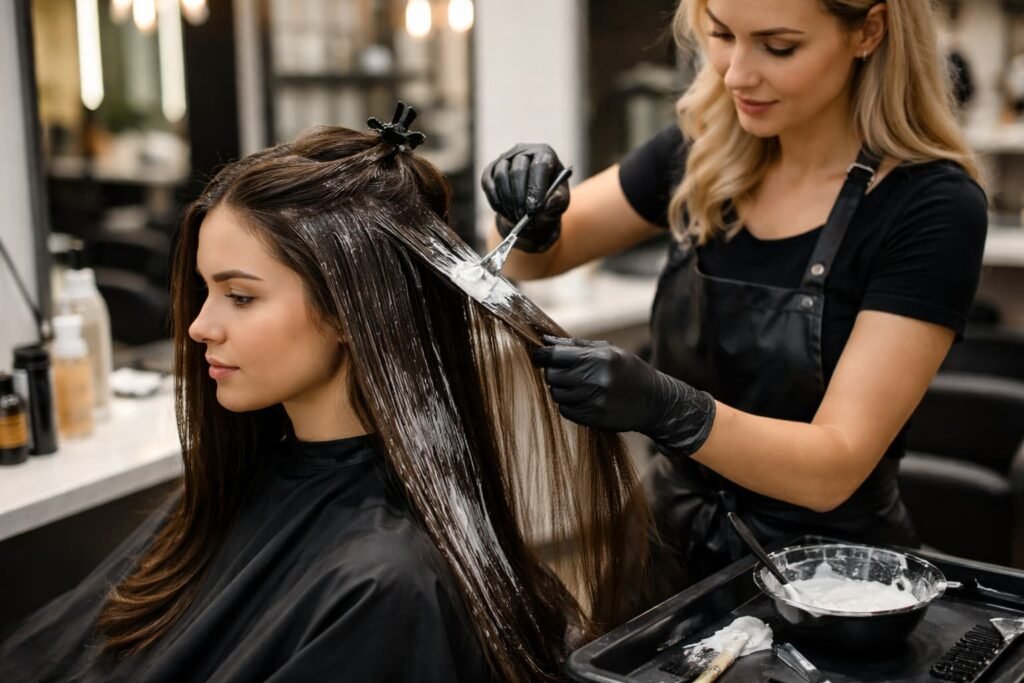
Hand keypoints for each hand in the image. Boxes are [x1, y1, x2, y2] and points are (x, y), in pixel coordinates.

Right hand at [481, 143, 569, 252]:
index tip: (534, 209)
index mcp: (545, 154)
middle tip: (523, 217)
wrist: (534, 198)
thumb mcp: (561, 200)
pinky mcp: (491, 169)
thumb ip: (557, 201)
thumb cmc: (551, 196)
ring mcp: (505, 158)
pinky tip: (506, 213)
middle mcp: (524, 151)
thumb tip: (545, 205)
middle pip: (517, 171)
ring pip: (500, 177)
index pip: (539, 166)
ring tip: (516, 218)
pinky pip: (488, 185)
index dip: (535, 188)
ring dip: (507, 201)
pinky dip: (496, 201)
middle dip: (519, 198)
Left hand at [531, 335, 716, 456]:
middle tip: (566, 372)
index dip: (542, 355)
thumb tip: (545, 341)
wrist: (655, 401)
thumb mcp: (609, 350)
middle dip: (553, 373)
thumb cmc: (629, 371)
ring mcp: (594, 400)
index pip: (554, 355)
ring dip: (562, 390)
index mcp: (598, 357)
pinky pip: (565, 411)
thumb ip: (576, 345)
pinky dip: (569, 405)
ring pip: (557, 394)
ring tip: (579, 386)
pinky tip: (585, 400)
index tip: (539, 356)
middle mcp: (595, 379)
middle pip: (552, 376)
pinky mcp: (594, 418)